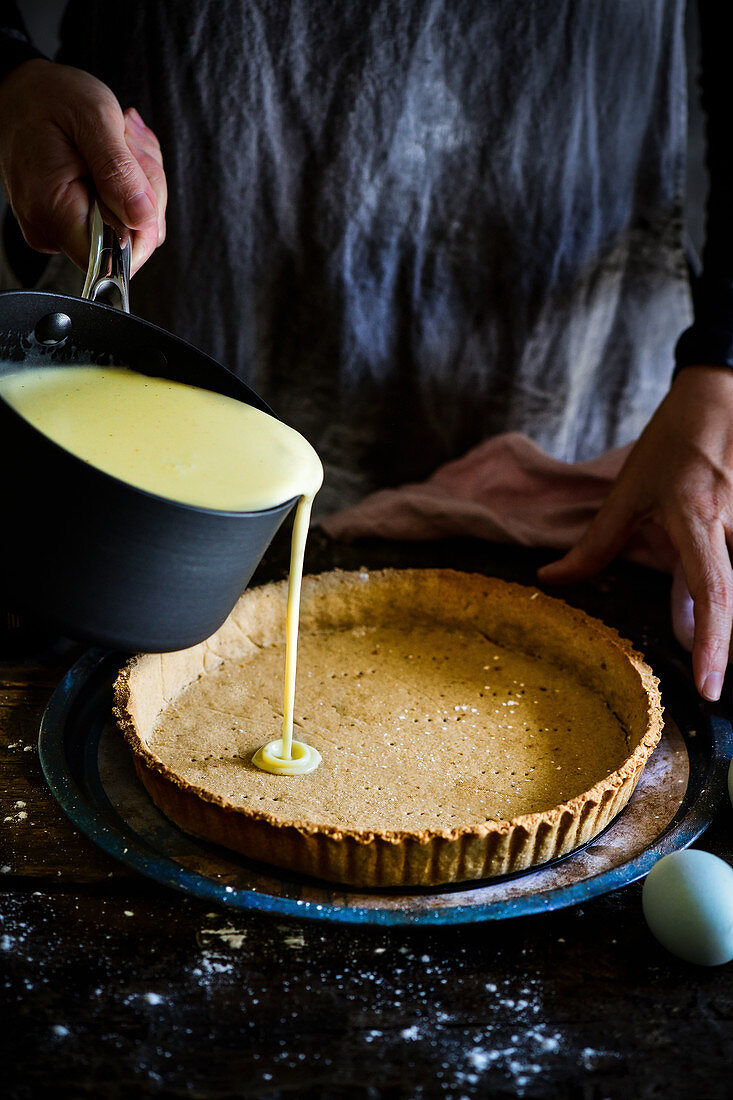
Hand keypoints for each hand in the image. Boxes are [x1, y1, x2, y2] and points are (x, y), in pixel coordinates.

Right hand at [0, 59, 166, 273]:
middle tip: (127, 146)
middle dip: (144, 193)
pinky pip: (119, 215)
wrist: (23, 90)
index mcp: (52, 209)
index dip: (141, 227)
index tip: (137, 180)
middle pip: (129, 241)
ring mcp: (61, 226)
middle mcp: (52, 228)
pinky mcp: (71, 219)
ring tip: (119, 143)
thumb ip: (119, 172)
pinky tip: (113, 155)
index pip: (112, 257)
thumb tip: (143, 219)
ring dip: (139, 183)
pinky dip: (128, 184)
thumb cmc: (51, 97)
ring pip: (131, 226)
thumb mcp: (94, 118)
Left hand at [538, 366, 732, 701]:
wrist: (719, 397)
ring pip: (730, 586)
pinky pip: (731, 569)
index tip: (711, 687)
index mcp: (695, 521)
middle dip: (717, 643)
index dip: (713, 643)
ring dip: (712, 615)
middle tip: (706, 684)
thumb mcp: (626, 495)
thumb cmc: (671, 445)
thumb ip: (593, 546)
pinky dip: (716, 597)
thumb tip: (549, 582)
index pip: (711, 592)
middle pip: (726, 599)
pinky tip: (704, 610)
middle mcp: (731, 526)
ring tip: (704, 640)